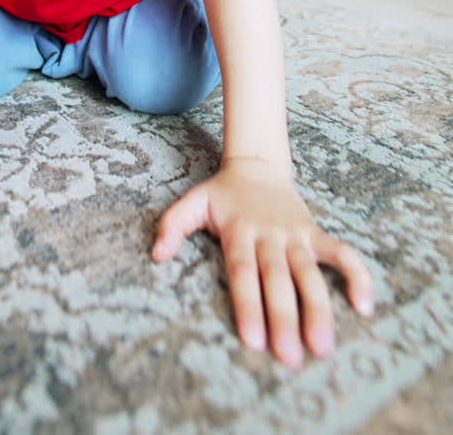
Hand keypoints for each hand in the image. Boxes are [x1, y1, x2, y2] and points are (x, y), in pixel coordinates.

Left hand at [152, 158, 373, 367]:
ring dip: (319, 309)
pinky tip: (365, 305)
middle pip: (278, 280)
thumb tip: (156, 254)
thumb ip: (173, 225)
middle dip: (284, 319)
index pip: (244, 272)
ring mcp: (295, 234)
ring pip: (310, 273)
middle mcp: (270, 235)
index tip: (253, 340)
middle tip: (289, 357)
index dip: (249, 305)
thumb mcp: (193, 202)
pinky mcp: (314, 233)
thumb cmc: (223, 194)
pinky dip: (356, 274)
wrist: (257, 164)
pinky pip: (340, 252)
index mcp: (239, 231)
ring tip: (324, 346)